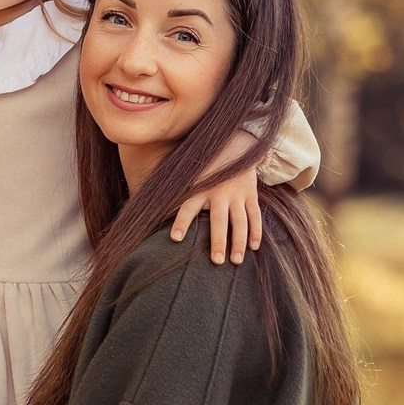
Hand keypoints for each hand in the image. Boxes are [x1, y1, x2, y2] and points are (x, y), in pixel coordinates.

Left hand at [171, 131, 261, 264]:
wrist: (235, 143)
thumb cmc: (204, 166)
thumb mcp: (188, 174)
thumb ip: (175, 192)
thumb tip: (147, 209)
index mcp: (199, 190)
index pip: (187, 208)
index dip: (181, 222)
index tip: (175, 238)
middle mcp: (219, 193)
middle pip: (219, 221)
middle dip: (218, 241)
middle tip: (215, 262)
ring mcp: (237, 194)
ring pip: (240, 221)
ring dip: (239, 242)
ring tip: (236, 262)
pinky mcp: (250, 193)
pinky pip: (254, 215)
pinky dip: (256, 231)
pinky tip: (255, 248)